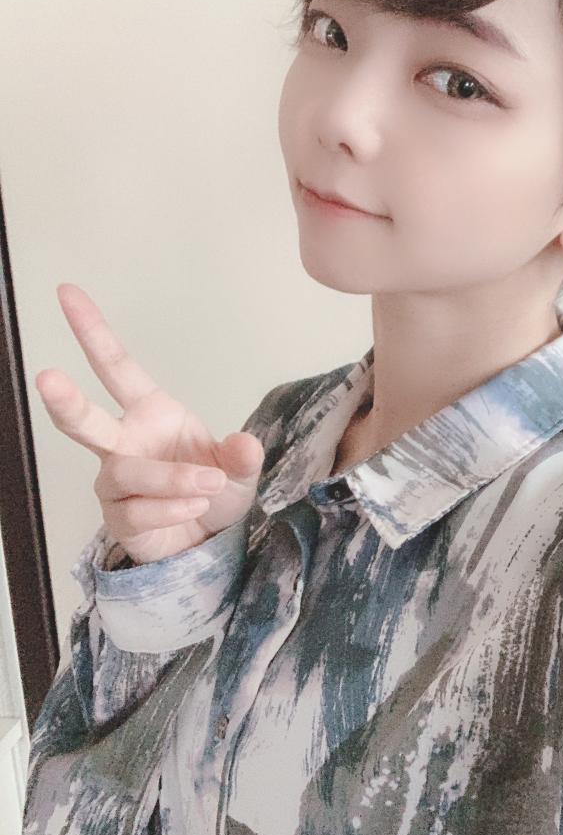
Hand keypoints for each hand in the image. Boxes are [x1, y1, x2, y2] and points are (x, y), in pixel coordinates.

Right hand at [36, 283, 264, 564]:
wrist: (207, 541)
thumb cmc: (213, 490)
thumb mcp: (240, 469)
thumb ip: (242, 455)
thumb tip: (245, 443)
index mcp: (151, 412)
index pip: (116, 367)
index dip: (92, 331)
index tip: (66, 293)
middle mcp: (124, 441)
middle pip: (85, 421)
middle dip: (66, 401)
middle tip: (47, 377)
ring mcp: (115, 480)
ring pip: (126, 473)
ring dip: (172, 479)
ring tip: (209, 486)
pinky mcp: (117, 516)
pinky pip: (138, 510)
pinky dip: (172, 508)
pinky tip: (194, 509)